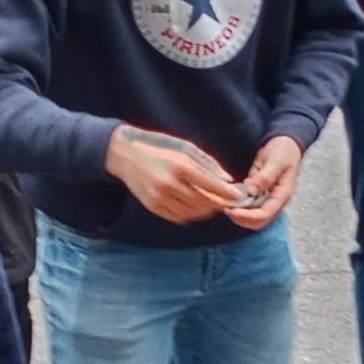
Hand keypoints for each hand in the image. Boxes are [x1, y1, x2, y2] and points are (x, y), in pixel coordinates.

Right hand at [106, 125, 243, 223]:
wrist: (125, 155)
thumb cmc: (159, 146)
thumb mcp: (186, 147)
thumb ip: (208, 164)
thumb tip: (228, 180)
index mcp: (180, 166)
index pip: (210, 185)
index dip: (226, 193)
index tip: (238, 195)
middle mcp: (170, 185)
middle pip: (203, 202)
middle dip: (218, 203)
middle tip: (228, 202)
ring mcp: (160, 198)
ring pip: (192, 212)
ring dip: (206, 211)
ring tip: (214, 204)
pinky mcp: (153, 206)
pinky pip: (178, 217)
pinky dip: (191, 215)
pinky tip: (197, 208)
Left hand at [224, 135, 303, 227]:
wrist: (286, 143)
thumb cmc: (284, 150)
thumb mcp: (276, 160)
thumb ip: (265, 177)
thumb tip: (251, 191)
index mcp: (282, 195)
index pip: (265, 215)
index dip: (247, 216)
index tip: (231, 211)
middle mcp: (274, 201)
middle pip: (257, 221)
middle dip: (240, 218)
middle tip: (225, 207)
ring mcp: (266, 199)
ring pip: (251, 216)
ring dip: (238, 212)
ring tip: (224, 202)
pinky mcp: (258, 194)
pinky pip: (247, 206)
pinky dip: (237, 205)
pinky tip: (227, 196)